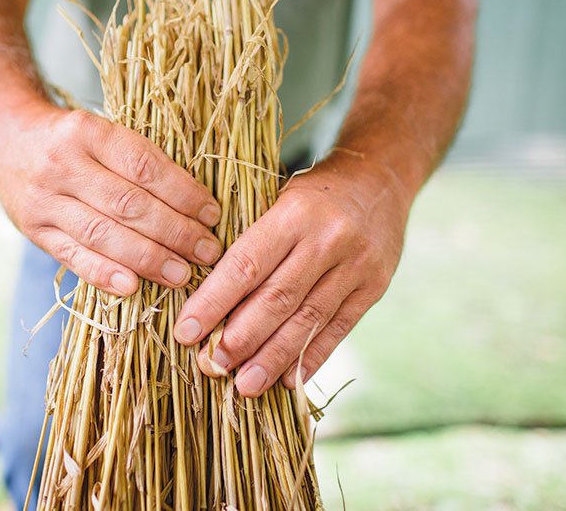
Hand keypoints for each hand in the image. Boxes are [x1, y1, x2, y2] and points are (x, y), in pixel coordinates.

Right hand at [0, 106, 222, 295]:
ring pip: (102, 233)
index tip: (212, 214)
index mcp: (86, 131)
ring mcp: (43, 199)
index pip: (144, 166)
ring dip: (148, 258)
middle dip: (174, 231)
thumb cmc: (71, 139)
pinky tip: (132, 287)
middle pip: (128, 204)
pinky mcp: (33, 228)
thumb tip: (196, 205)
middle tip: (207, 251)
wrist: (6, 136)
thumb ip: (138, 162)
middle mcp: (61, 164)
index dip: (183, 193)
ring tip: (182, 273)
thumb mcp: (101, 132)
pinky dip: (103, 273)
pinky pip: (72, 256)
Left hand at [173, 155, 411, 396]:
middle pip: (278, 298)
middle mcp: (328, 238)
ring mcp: (357, 265)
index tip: (186, 332)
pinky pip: (338, 328)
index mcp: (294, 212)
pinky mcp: (375, 287)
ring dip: (273, 357)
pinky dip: (311, 358)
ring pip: (308, 320)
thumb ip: (252, 243)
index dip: (213, 302)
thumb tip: (207, 301)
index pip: (246, 264)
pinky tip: (287, 381)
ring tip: (245, 385)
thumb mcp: (278, 200)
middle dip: (241, 338)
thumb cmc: (311, 194)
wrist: (379, 180)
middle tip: (212, 367)